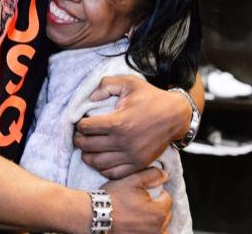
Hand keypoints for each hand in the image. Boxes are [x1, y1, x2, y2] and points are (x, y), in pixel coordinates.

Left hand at [74, 75, 190, 178]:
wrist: (176, 115)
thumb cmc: (150, 97)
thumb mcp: (129, 82)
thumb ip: (107, 84)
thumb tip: (91, 97)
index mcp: (118, 122)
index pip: (86, 127)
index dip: (79, 124)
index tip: (80, 121)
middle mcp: (123, 141)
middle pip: (88, 146)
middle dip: (79, 140)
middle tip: (79, 135)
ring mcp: (131, 155)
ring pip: (98, 162)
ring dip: (87, 155)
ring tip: (86, 148)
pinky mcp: (138, 164)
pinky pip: (114, 173)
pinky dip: (102, 168)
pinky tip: (100, 159)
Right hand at [103, 167, 171, 233]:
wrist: (97, 213)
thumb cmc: (114, 197)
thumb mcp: (132, 180)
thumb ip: (151, 175)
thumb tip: (164, 175)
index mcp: (159, 212)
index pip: (168, 199)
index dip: (158, 192)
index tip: (146, 191)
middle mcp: (158, 229)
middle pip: (166, 215)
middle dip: (158, 206)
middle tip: (143, 201)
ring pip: (161, 228)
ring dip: (156, 221)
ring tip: (142, 214)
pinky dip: (148, 229)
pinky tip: (138, 223)